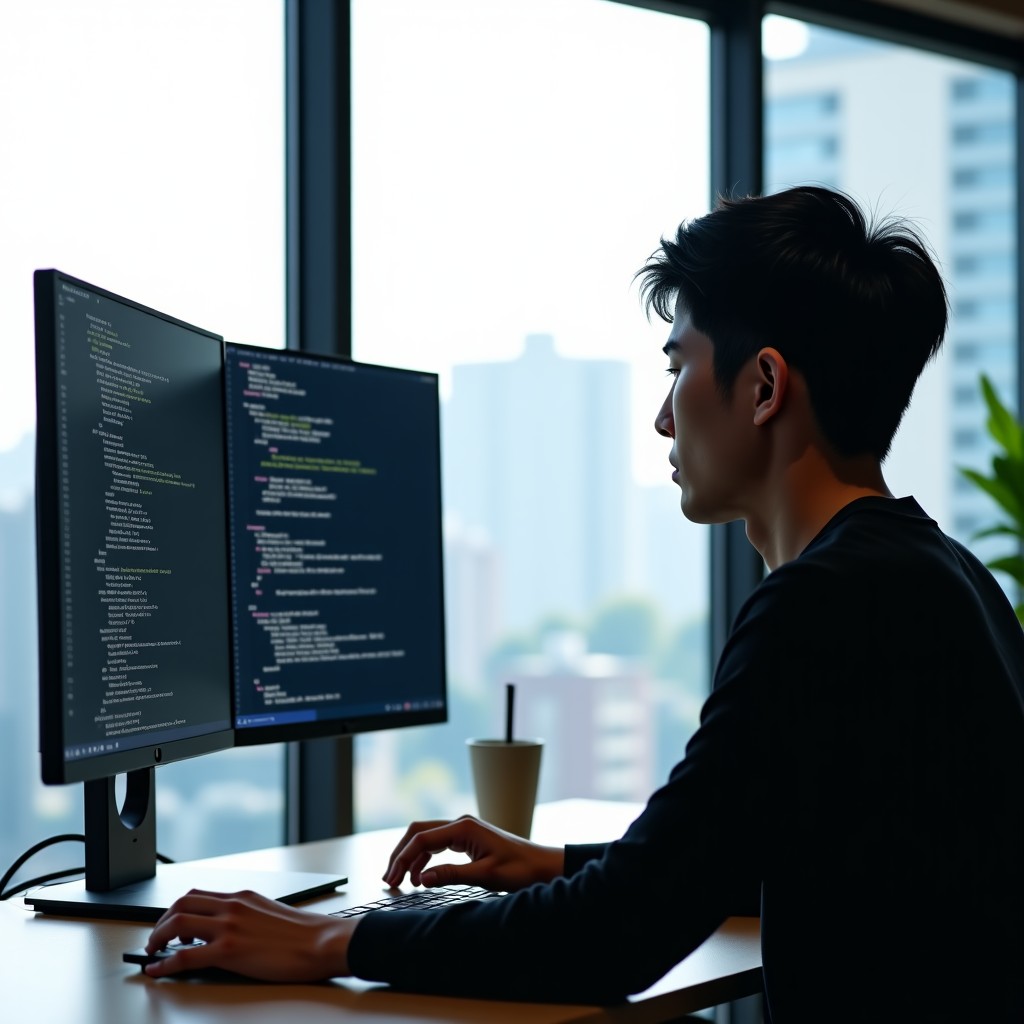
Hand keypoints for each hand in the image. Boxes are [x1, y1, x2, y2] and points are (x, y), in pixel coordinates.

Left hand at [143, 888, 357, 980]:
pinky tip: (158, 970)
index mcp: (243, 897)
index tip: (170, 925)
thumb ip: (246, 916)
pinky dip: (165, 963)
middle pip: (182, 903)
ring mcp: (230, 926)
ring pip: (178, 922)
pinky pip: (185, 955)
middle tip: (157, 938)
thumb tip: (229, 930)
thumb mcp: (269, 913)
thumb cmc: (303, 933)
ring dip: (158, 937)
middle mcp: (233, 905)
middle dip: (162, 921)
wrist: (320, 942)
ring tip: (154, 951)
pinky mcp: (230, 950)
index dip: (177, 910)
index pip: (198, 894)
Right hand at [383, 814, 563, 891]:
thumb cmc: (519, 870)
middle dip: (400, 854)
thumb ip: (452, 875)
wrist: (542, 866)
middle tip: (389, 879)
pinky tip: (420, 878)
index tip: (391, 880)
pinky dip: (424, 859)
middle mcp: (460, 823)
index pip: (421, 838)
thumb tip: (421, 879)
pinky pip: (437, 844)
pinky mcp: (466, 838)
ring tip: (400, 881)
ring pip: (425, 838)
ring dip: (410, 857)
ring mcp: (463, 829)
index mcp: (463, 827)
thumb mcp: (485, 876)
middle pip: (418, 832)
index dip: (402, 858)